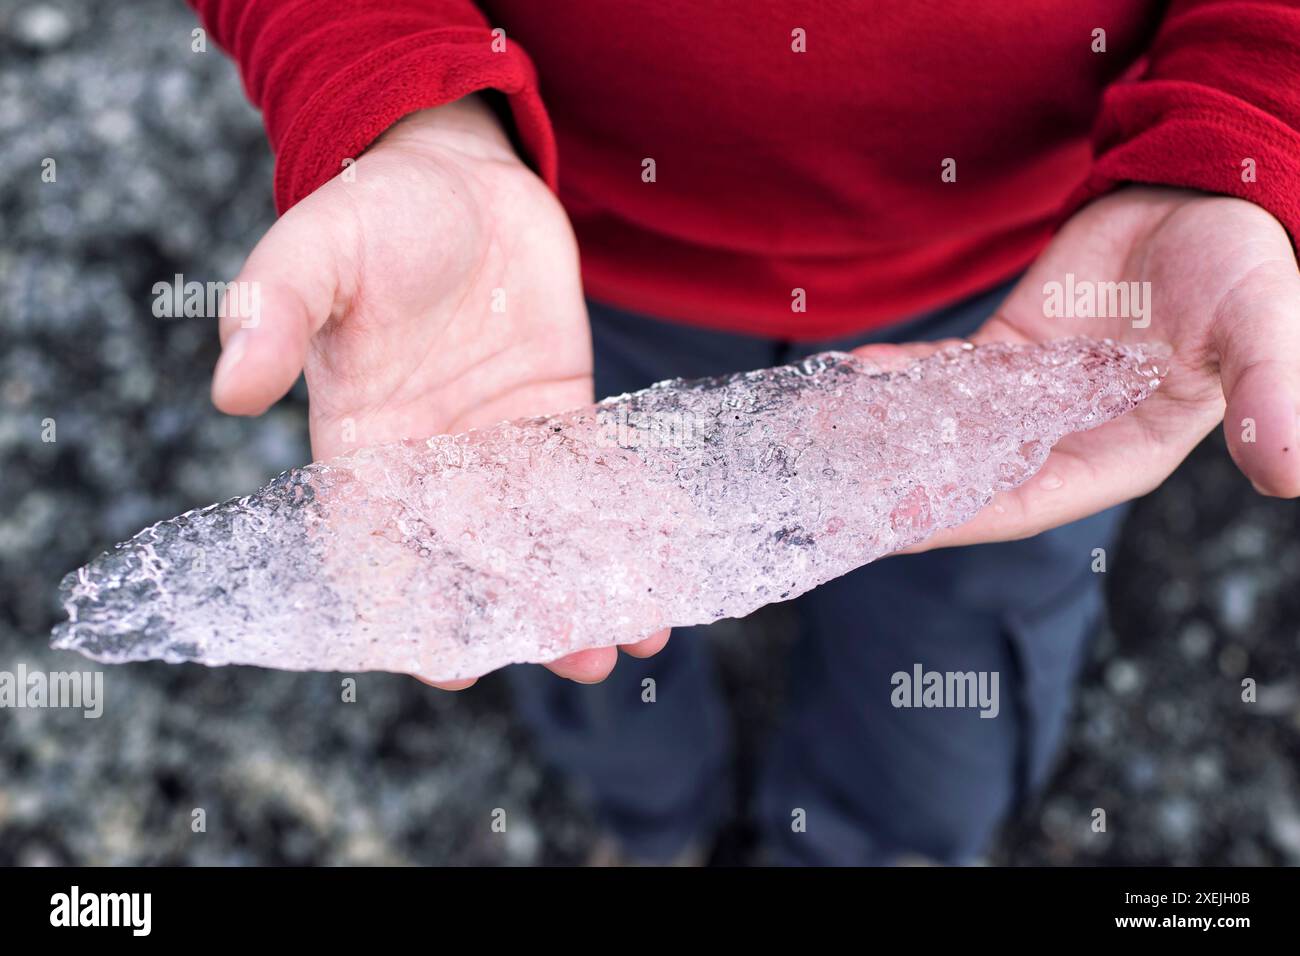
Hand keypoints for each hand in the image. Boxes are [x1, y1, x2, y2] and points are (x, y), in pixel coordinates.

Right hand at [210, 96, 668, 686]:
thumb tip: (230, 388)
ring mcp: (502, 441)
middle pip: (478, 554)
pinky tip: (666, 563)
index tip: (450, 665)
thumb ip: (271, 311)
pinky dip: (628, 518)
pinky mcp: (560, 412)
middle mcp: (433, 460)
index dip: (409, 608)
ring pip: (544, 529)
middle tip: (578, 657)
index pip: (377, 543)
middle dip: (526, 609)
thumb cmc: (375, 213)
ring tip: (635, 634)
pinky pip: (595, 475)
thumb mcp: (314, 249)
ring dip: (588, 580)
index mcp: (361, 442)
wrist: (457, 174)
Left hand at [866, 185, 1299, 551]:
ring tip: (820, 438)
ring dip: (887, 435)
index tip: (895, 529)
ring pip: (947, 429)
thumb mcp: (1261, 332)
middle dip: (903, 489)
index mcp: (1120, 455)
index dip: (962, 517)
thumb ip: (1268, 399)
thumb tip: (1290, 475)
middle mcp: (1066, 437)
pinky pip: (944, 376)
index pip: (1027, 502)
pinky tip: (855, 376)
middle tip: (830, 499)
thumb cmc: (1242, 268)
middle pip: (971, 476)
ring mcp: (1030, 399)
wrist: (1202, 195)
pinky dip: (901, 377)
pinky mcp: (1005, 355)